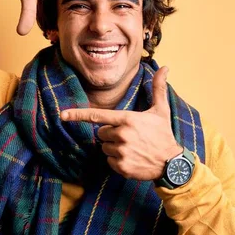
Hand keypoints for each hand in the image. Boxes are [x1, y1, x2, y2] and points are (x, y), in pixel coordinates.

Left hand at [60, 67, 182, 180]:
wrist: (171, 163)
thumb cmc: (163, 134)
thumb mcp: (161, 110)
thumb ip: (158, 88)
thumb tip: (165, 67)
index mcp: (128, 119)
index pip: (98, 116)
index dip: (78, 114)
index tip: (63, 115)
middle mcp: (122, 135)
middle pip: (101, 133)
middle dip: (111, 134)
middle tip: (130, 136)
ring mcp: (121, 152)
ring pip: (104, 148)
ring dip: (114, 148)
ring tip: (132, 148)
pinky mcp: (121, 166)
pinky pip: (109, 161)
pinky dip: (117, 161)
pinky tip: (132, 158)